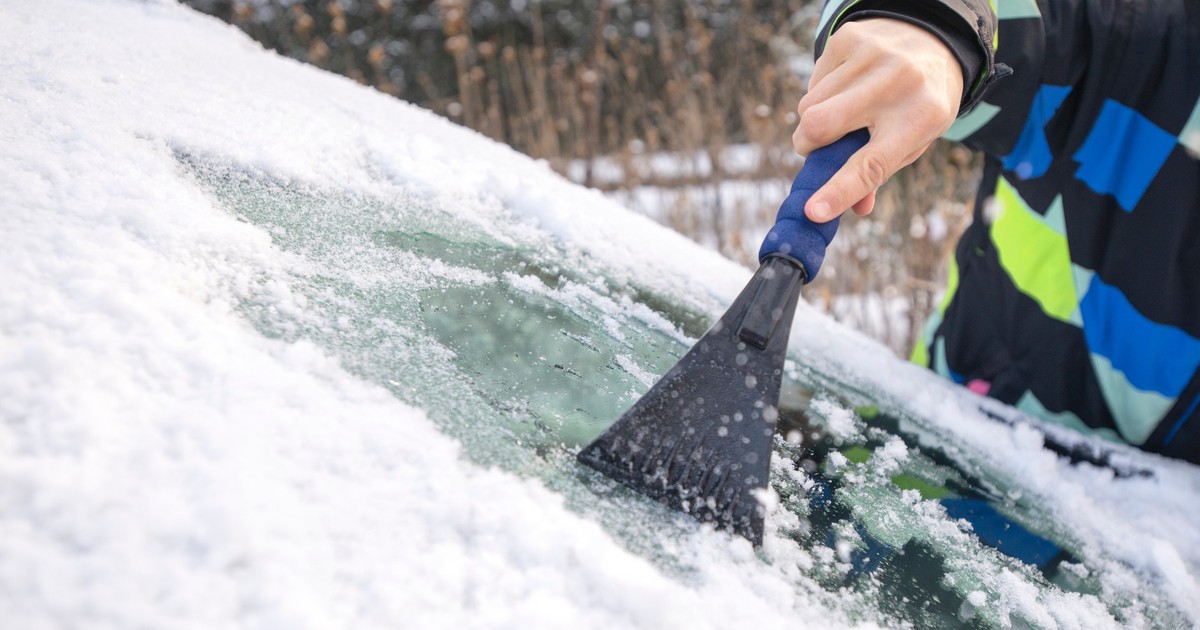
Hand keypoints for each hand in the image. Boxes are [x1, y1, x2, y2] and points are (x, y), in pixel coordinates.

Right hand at [793, 18, 963, 220]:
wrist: (934, 38)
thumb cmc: (920, 102)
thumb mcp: (915, 139)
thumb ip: (882, 172)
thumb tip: (855, 208)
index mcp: (920, 118)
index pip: (871, 165)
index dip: (839, 191)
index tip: (812, 211)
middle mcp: (897, 83)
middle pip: (821, 125)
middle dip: (807, 144)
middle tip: (813, 148)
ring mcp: (872, 56)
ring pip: (809, 105)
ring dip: (814, 118)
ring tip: (843, 109)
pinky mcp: (849, 37)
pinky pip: (813, 81)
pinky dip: (821, 92)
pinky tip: (846, 85)